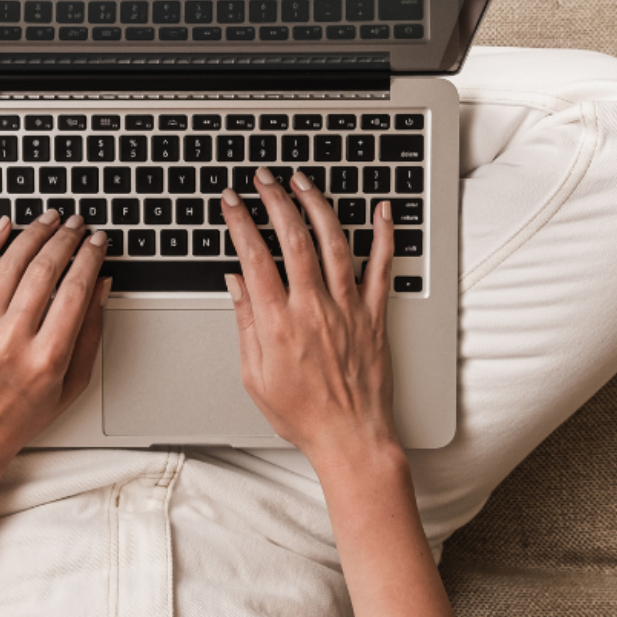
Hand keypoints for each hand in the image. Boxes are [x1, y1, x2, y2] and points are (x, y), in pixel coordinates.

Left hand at [0, 209, 110, 469]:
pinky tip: (6, 227)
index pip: (74, 290)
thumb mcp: (72, 384)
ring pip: (11, 264)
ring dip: (34, 234)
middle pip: (45, 270)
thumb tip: (101, 286)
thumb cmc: (23, 415)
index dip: (90, 258)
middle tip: (79, 224)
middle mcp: (12, 339)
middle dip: (66, 239)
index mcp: (46, 357)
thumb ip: (90, 334)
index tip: (98, 242)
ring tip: (50, 219)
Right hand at [221, 168, 399, 471]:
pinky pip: (383, 268)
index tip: (231, 201)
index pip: (254, 257)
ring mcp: (348, 309)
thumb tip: (235, 282)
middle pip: (292, 238)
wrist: (351, 438)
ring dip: (317, 205)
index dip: (239, 222)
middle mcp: (313, 309)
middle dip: (275, 200)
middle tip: (264, 179)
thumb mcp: (254, 376)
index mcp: (278, 324)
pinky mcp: (375, 316)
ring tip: (303, 182)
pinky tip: (382, 210)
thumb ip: (244, 324)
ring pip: (334, 243)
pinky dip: (385, 235)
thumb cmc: (302, 415)